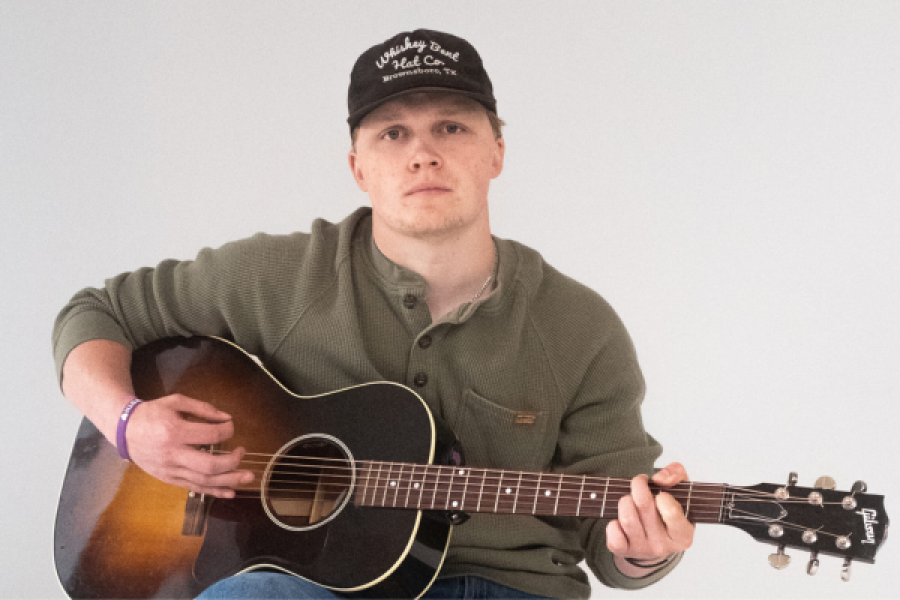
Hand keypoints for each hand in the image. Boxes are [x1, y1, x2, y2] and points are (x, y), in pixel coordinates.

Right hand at [125, 394, 253, 497]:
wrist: (124, 431)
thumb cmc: (152, 413)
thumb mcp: (176, 402)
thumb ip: (203, 408)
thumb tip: (226, 417)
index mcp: (175, 431)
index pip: (210, 435)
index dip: (227, 430)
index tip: (230, 426)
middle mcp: (173, 454)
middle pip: (209, 465)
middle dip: (232, 462)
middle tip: (243, 453)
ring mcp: (170, 470)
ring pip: (204, 481)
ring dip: (229, 481)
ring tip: (248, 477)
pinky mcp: (169, 479)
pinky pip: (194, 488)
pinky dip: (214, 491)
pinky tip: (230, 492)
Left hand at [606, 462, 693, 574]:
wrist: (655, 545)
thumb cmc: (668, 512)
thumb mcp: (681, 491)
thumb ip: (676, 475)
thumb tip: (659, 478)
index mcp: (683, 534)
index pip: (672, 512)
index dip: (663, 495)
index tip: (660, 491)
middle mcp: (664, 546)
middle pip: (643, 506)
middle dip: (638, 487)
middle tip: (639, 484)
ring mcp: (643, 549)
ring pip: (627, 518)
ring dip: (625, 501)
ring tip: (630, 501)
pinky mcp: (624, 551)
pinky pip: (613, 533)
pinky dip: (612, 523)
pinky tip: (620, 520)